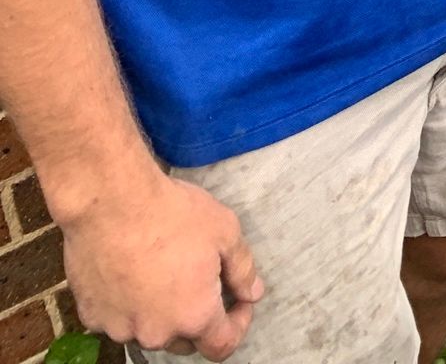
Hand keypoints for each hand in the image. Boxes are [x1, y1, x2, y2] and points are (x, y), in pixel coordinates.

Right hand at [62, 168, 262, 360]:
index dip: (237, 324)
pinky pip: (118, 317)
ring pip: (149, 330)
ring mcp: (121, 328)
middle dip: (198, 316)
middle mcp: (158, 333)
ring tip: (161, 271)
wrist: (111, 202)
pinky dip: (127, 304)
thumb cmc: (172, 214)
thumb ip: (243, 268)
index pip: (223, 346)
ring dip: (160, 312)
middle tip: (198, 278)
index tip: (238, 299)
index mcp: (194, 316)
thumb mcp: (224, 230)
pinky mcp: (92, 317)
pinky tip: (129, 272)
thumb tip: (252, 293)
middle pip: (185, 340)